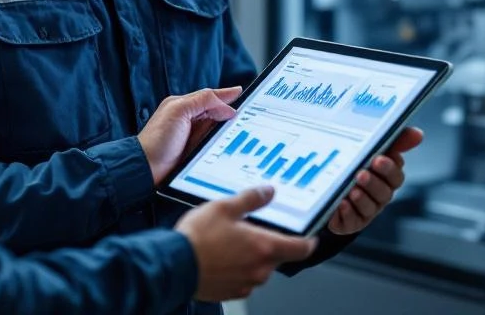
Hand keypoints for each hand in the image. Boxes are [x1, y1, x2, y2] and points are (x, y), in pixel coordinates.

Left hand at [137, 87, 240, 184]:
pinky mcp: (198, 151)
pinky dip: (224, 141)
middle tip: (248, 113)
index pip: (210, 96)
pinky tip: (233, 142)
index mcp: (184, 105)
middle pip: (217, 112)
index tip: (242, 93)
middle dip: (230, 112)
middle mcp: (190, 118)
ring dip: (229, 128)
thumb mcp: (179, 111)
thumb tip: (226, 105)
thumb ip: (202, 101)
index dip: (226, 95)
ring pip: (219, 128)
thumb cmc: (158, 139)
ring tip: (244, 126)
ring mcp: (195, 136)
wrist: (148, 168)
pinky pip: (216, 143)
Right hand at [176, 185, 317, 301]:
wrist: (175, 265)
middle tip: (252, 231)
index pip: (301, 248)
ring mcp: (246, 283)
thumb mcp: (225, 207)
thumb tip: (268, 192)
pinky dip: (238, 269)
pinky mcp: (232, 292)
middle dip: (269, 245)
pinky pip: (244, 279)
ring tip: (230, 243)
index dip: (309, 241)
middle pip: (277, 257)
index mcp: (264, 247)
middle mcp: (260, 269)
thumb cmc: (198, 238)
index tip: (310, 237)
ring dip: (252, 257)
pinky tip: (221, 257)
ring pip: (260, 268)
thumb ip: (251, 199)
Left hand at [327, 126, 423, 234]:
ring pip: (369, 207)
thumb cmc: (355, 164)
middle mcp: (378, 196)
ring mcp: (365, 211)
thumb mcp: (372, 149)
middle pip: (384, 193)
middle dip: (374, 183)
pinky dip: (347, 212)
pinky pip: (351, 221)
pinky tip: (342, 203)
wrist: (327, 187)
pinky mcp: (350, 222)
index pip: (395, 176)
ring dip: (362, 198)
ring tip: (352, 190)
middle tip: (362, 173)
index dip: (389, 169)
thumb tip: (418, 134)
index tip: (379, 159)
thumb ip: (396, 141)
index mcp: (386, 179)